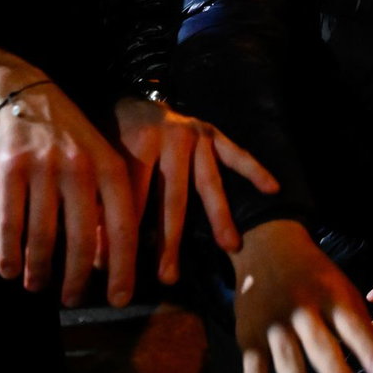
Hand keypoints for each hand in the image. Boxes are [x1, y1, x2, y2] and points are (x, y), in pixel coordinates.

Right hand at [0, 46, 137, 307]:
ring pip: (43, 236)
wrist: (26, 95)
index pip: (123, 226)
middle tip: (73, 300)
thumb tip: (109, 259)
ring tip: (38, 286)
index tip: (120, 299)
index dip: (124, 267)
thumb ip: (106, 202)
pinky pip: (9, 222)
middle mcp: (80, 167)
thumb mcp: (99, 160)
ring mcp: (44, 167)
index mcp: (110, 166)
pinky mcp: (10, 168)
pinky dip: (8, 252)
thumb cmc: (70, 138)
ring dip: (40, 269)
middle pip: (82, 239)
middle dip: (77, 278)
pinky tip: (9, 270)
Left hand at [113, 97, 279, 284]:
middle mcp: (170, 137)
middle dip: (169, 241)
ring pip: (208, 182)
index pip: (133, 198)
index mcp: (137, 143)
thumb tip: (101, 261)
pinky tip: (272, 188)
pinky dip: (254, 170)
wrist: (130, 95)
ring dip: (219, 216)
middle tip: (169, 277)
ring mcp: (196, 134)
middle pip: (172, 198)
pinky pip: (236, 154)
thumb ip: (101, 208)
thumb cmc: (112, 138)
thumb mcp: (100, 167)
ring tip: (229, 246)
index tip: (124, 274)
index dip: (126, 237)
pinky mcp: (213, 132)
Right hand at [231, 219, 372, 372]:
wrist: (265, 243)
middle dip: (334, 372)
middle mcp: (302, 309)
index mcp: (330, 295)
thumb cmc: (312, 273)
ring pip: (286, 358)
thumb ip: (357, 319)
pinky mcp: (249, 335)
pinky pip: (253, 368)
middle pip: (320, 344)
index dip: (369, 349)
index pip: (353, 325)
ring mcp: (273, 323)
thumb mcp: (339, 285)